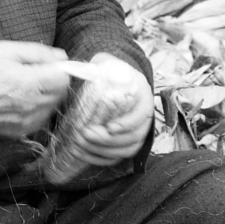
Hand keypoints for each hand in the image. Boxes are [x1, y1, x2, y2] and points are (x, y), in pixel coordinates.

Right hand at [0, 40, 71, 140]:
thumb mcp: (6, 50)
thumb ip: (38, 52)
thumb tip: (61, 57)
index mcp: (30, 83)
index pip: (64, 78)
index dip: (56, 68)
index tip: (44, 65)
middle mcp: (33, 106)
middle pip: (60, 93)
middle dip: (51, 81)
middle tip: (29, 73)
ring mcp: (27, 122)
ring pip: (51, 107)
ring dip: (44, 96)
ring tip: (20, 87)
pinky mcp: (20, 132)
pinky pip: (39, 119)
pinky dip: (35, 109)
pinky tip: (17, 100)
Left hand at [57, 53, 152, 168]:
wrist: (112, 80)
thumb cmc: (108, 73)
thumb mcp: (105, 65)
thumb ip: (97, 68)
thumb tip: (81, 71)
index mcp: (142, 96)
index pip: (142, 115)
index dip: (127, 124)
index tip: (109, 127)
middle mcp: (144, 117)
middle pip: (134, 137)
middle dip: (108, 140)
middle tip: (85, 134)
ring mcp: (136, 133)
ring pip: (126, 150)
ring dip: (102, 150)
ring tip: (80, 143)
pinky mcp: (124, 144)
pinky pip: (117, 158)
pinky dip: (99, 158)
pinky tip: (81, 153)